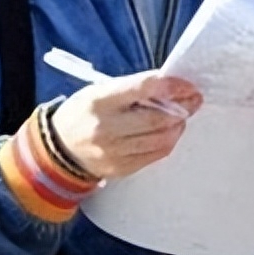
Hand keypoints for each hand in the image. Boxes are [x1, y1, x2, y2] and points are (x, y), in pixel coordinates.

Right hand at [50, 72, 202, 179]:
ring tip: (181, 116)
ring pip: (161, 139)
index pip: (144, 88)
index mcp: (100, 101)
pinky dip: (168, 141)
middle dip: (183, 107)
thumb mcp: (100, 91)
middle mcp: (106, 128)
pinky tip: (169, 132)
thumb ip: (134, 89)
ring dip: (178, 125)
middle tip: (194, 100)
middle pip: (158, 118)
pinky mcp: (121, 169)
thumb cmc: (85, 113)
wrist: (59, 150)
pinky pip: (155, 155)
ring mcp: (113, 152)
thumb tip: (172, 88)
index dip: (173, 86)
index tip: (188, 85)